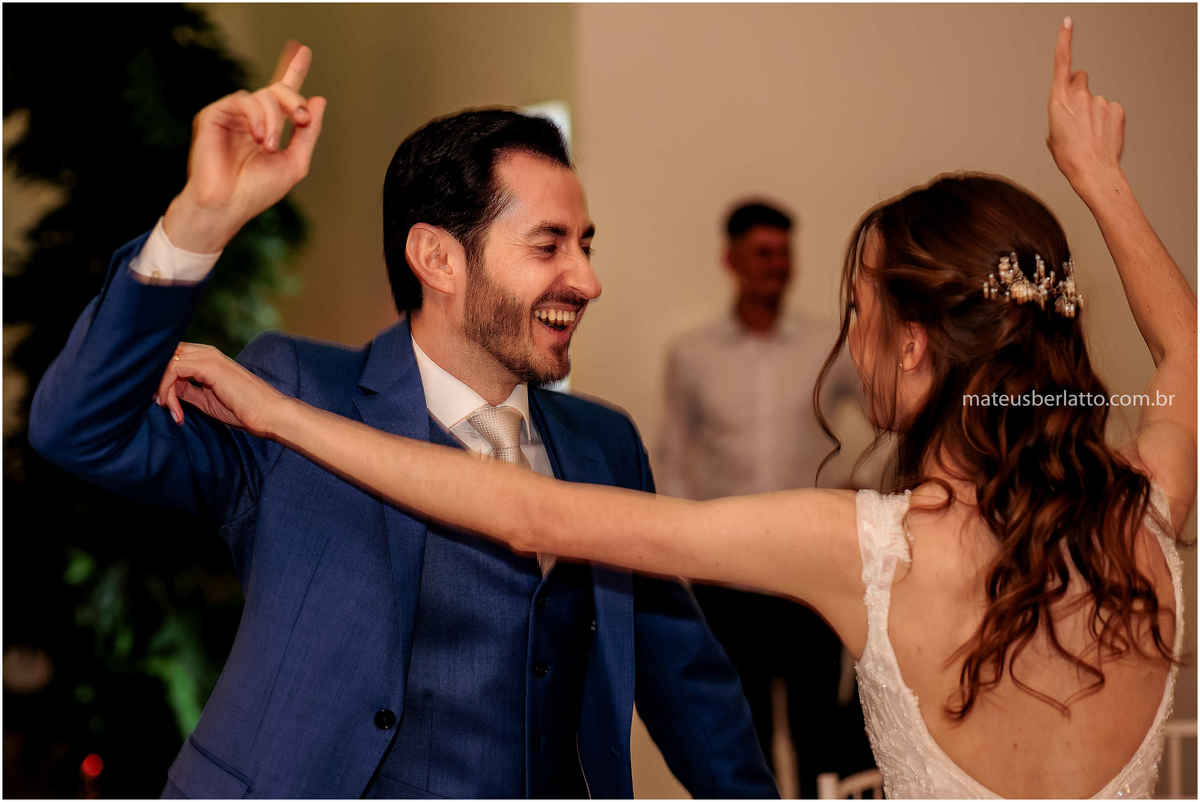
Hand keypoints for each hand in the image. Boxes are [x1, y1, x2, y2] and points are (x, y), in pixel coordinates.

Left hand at [155, 343, 286, 437]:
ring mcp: (208, 356)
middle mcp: (206, 352)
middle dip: (156, 379)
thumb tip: (167, 390)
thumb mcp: (207, 400)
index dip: (160, 377)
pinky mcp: (208, 366)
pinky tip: (175, 409)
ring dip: (161, 388)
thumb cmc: (243, 410)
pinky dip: (167, 390)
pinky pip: (173, 370)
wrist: (268, 414)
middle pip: (166, 355)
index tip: (163, 403)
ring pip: (166, 361)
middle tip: (160, 404)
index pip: (172, 357)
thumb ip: (188, 391)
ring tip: (170, 410)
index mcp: (208, 358)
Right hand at [164, 42, 326, 251]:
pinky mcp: (213, 115)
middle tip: (302, 119)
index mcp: (268, 128)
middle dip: (295, 101)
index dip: (293, 71)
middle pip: (277, 91)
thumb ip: (308, 133)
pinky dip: (256, 117)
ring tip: (269, 145)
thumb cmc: (256, 191)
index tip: (303, 50)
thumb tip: (319, 100)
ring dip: (274, 119)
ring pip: (263, 96)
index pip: (282, 95)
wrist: (227, 206)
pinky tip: (258, 137)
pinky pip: (242, 100)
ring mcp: (231, 115)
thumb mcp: (294, 162)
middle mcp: (250, 118)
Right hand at [1046, 18, 1125, 198]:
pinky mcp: (1116, 109)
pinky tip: (1102, 134)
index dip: (1064, 41)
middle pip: (1080, 78)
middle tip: (1078, 111)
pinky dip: (1106, 119)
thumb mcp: (1053, 137)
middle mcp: (1079, 96)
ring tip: (1090, 134)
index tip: (1067, 23)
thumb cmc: (1069, 158)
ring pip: (1095, 98)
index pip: (1062, 63)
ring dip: (1093, 110)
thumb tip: (1067, 112)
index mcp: (1058, 101)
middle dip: (1078, 88)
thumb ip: (1059, 116)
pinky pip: (1110, 108)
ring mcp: (1099, 101)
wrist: (1093, 171)